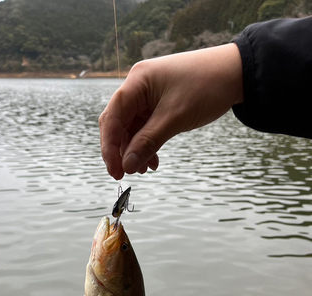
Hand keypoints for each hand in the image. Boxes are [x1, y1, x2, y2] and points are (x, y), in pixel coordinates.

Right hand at [99, 43, 242, 179]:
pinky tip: (153, 161)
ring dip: (135, 150)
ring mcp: (148, 96)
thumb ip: (148, 142)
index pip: (112, 117)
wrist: (235, 73)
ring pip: (132, 129)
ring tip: (144, 169)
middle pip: (118, 123)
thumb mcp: (174, 118)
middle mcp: (138, 87)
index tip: (115, 171)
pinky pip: (146, 128)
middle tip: (123, 174)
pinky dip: (147, 144)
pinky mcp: (159, 104)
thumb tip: (127, 165)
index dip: (109, 146)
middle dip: (120, 150)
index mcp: (136, 82)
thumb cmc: (206, 86)